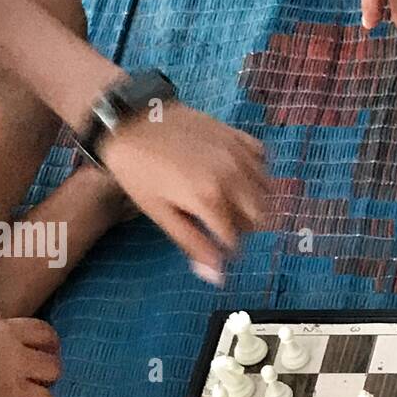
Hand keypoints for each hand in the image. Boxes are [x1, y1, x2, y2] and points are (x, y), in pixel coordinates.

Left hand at [99, 102, 267, 280]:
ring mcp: (237, 153)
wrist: (130, 120)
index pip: (235, 240)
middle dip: (243, 227)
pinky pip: (262, 159)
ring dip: (253, 202)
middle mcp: (232, 176)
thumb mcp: (160, 213)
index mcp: (211, 198)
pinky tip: (237, 175)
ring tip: (230, 202)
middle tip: (220, 224)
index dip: (225, 250)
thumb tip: (217, 277)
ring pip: (267, 191)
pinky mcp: (236, 135)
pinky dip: (255, 172)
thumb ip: (193, 244)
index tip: (214, 247)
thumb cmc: (139, 170)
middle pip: (259, 218)